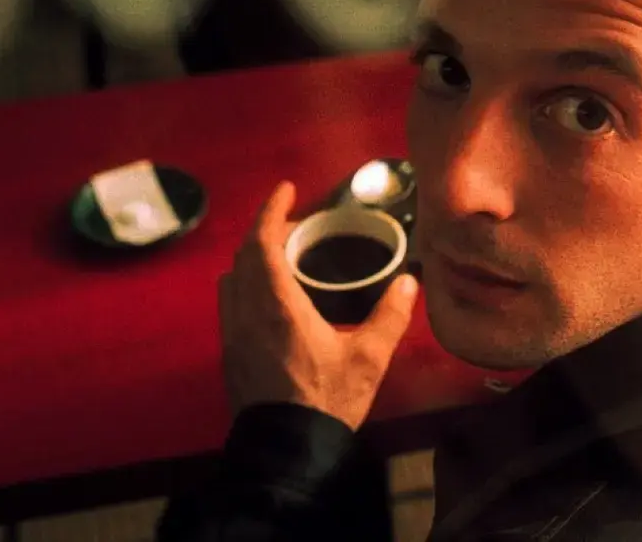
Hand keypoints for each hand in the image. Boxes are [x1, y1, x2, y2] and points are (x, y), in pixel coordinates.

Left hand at [218, 181, 418, 430]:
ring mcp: (233, 335)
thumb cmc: (327, 400)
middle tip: (297, 226)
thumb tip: (410, 281)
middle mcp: (246, 313)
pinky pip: (231, 303)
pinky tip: (272, 299)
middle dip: (266, 232)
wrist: (287, 451)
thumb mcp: (369, 358)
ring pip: (232, 280)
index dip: (272, 211)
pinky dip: (247, 284)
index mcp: (276, 305)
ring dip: (252, 259)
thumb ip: (390, 316)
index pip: (263, 243)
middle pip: (244, 256)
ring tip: (283, 257)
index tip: (287, 190)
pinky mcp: (231, 355)